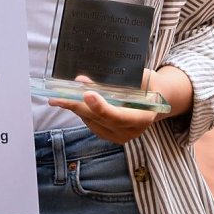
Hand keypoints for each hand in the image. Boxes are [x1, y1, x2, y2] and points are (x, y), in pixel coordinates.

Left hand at [48, 67, 193, 144]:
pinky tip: (69, 101)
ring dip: (75, 108)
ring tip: (58, 96)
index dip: (101, 107)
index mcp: (142, 118)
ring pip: (92, 122)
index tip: (86, 94)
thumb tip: (93, 77)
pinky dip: (80, 111)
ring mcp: (119, 137)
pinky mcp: (109, 136)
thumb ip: (122, 79)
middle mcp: (130, 132)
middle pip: (100, 119)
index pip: (119, 116)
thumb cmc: (148, 84)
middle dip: (79, 105)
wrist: (155, 99)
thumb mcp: (142, 77)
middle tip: (60, 95)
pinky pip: (91, 124)